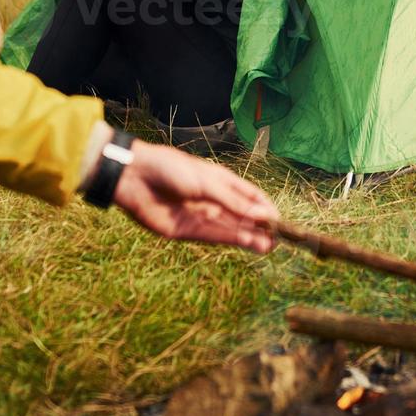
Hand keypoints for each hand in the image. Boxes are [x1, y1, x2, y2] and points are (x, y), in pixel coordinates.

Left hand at [112, 141, 279, 253]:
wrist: (135, 177)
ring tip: (269, 246)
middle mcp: (213, 200)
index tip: (280, 221)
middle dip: (260, 227)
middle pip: (242, 216)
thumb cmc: (171, 169)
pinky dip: (232, 240)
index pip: (250, 197)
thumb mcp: (207, 182)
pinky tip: (249, 242)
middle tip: (279, 239)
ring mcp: (201, 216)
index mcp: (220, 181)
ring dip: (250, 237)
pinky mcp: (187, 231)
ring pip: (231, 229)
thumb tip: (263, 216)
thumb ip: (234, 202)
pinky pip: (214, 236)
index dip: (266, 208)